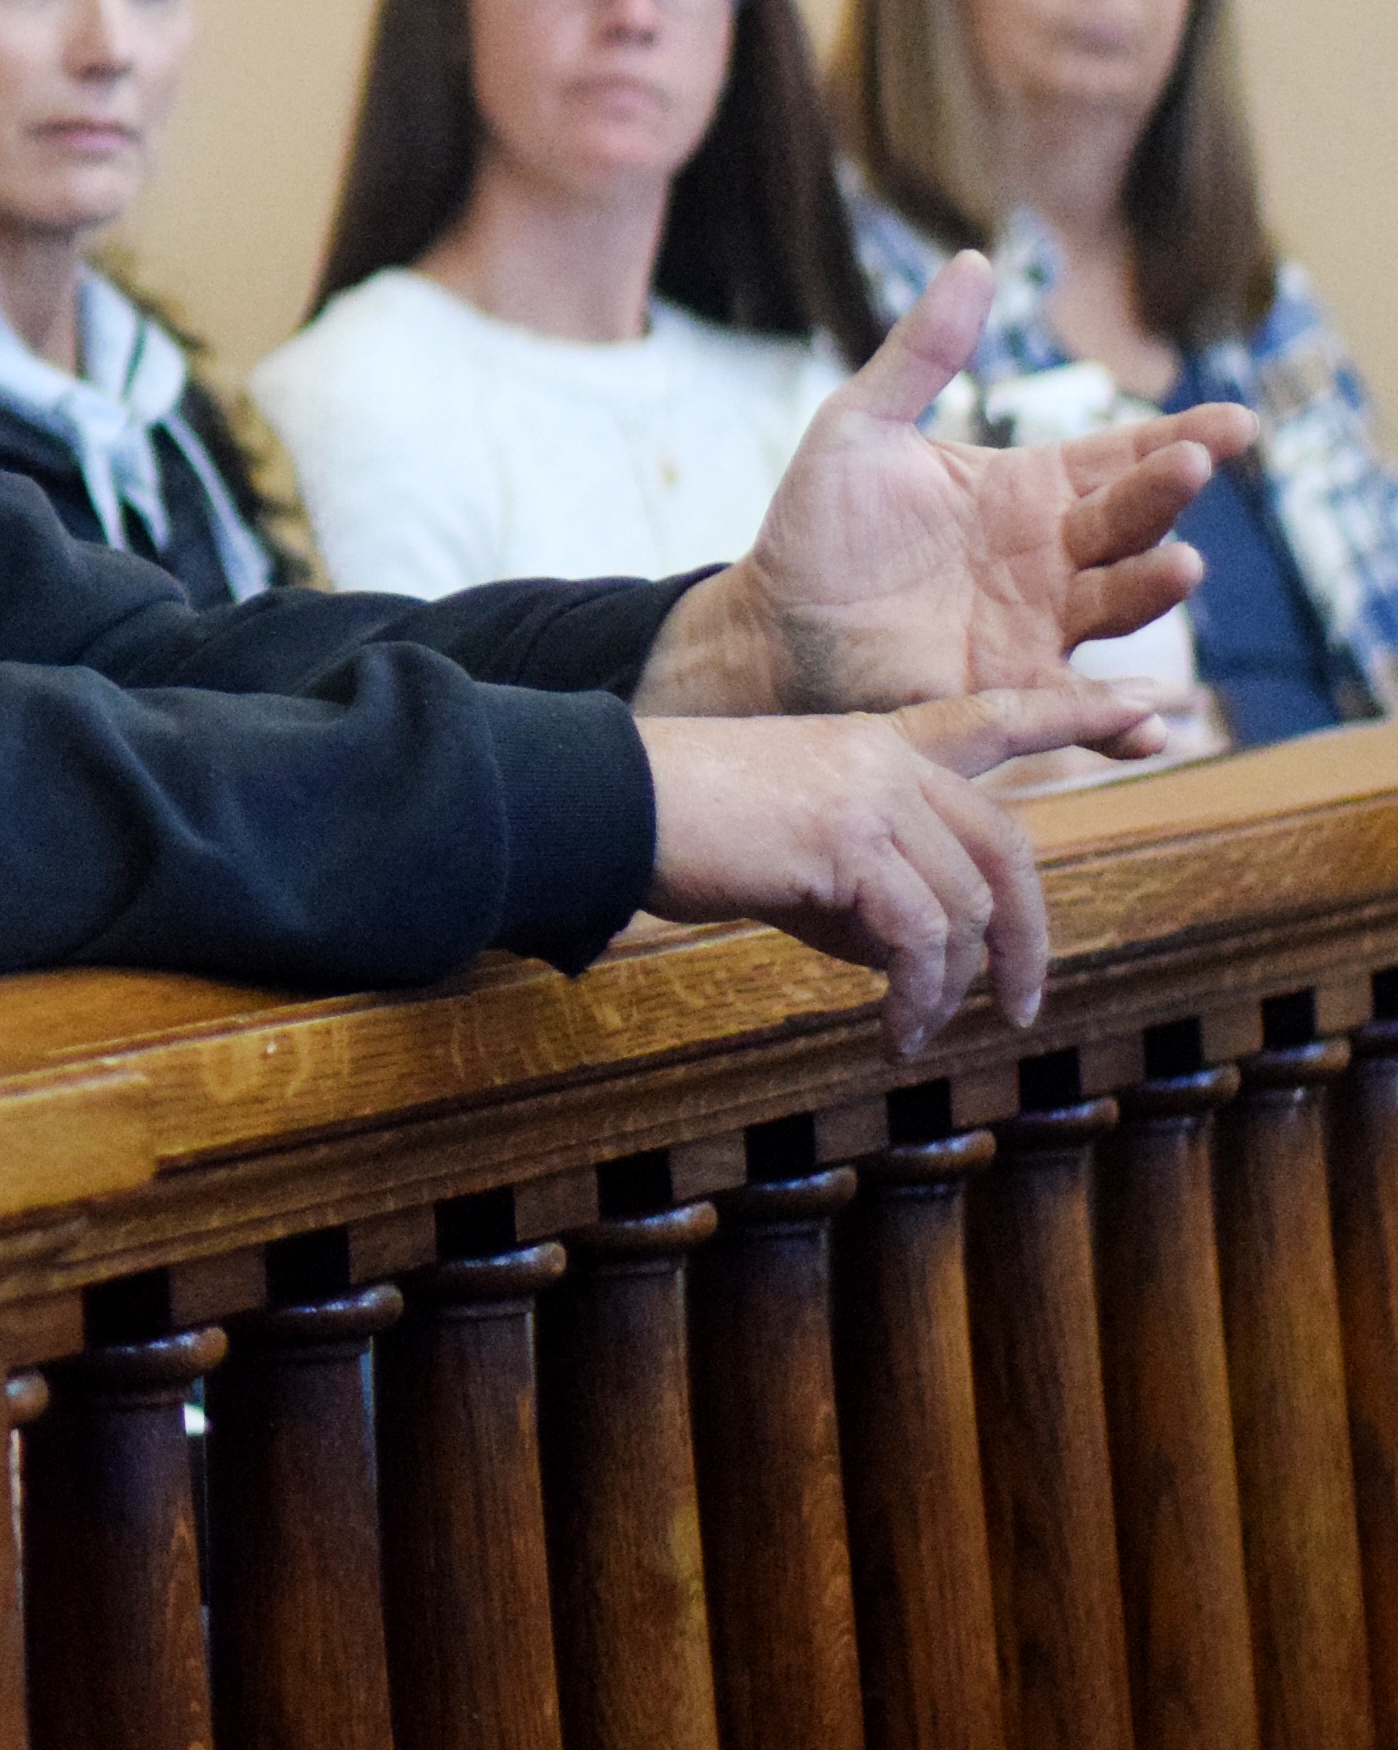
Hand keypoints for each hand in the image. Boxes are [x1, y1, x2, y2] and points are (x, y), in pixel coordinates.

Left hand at [633, 251, 1256, 717]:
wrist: (770, 621)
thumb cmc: (818, 523)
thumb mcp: (860, 426)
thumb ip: (921, 353)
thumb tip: (973, 259)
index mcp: (1030, 488)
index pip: (1123, 457)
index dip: (1180, 440)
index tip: (1233, 425)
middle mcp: (1053, 556)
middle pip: (1129, 522)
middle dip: (1163, 496)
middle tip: (1185, 468)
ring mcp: (1039, 625)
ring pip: (1117, 604)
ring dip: (1154, 588)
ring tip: (1180, 566)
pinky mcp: (1007, 688)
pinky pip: (1075, 706)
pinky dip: (1118, 721)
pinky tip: (1153, 723)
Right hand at [641, 683, 1156, 1051]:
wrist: (602, 804)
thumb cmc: (672, 828)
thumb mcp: (784, 853)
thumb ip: (854, 891)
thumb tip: (906, 964)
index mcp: (870, 743)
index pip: (992, 719)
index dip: (1073, 715)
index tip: (1148, 715)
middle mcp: (885, 758)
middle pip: (1004, 849)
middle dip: (1027, 938)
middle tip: (1020, 1005)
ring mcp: (872, 795)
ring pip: (964, 908)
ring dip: (949, 988)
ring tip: (913, 1033)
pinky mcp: (849, 845)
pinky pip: (920, 940)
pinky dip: (917, 1000)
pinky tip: (892, 1035)